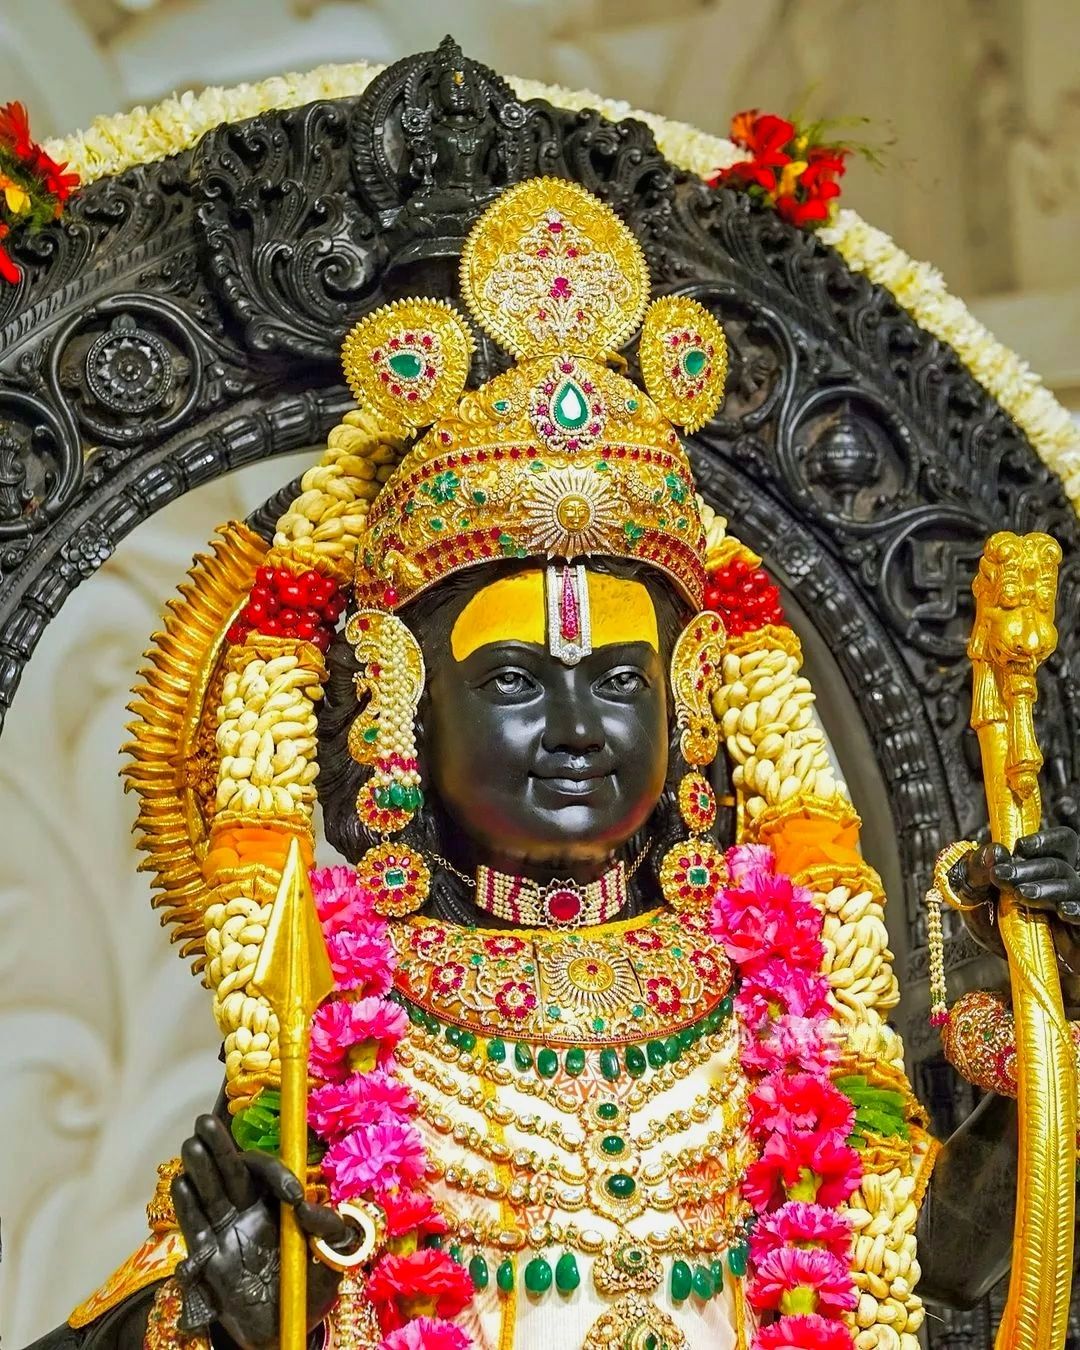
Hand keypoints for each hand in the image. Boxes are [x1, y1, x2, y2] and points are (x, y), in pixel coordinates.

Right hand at [171, 1114, 351, 1349]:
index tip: (295, 1197)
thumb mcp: (332, 1256)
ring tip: (192, 1145)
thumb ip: (329, 1229)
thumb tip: (308, 1206)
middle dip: (220, 1146)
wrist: (285, 1327)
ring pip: (210, 1192)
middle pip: (231, 1171)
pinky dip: (188, 1207)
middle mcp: (249, 1209)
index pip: (270, 1173)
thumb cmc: (310, 1285)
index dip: (278, 1175)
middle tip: (206, 1121)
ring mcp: (227, 1231)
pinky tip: (181, 1183)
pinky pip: (196, 1229)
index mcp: (277, 1202)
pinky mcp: (211, 1259)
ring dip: (200, 1169)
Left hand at [951, 827, 1079, 975]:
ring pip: (1073, 886)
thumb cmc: (995, 929)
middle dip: (1029, 867)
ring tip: (1021, 894)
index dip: (1044, 840)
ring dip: (1046, 888)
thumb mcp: (976, 899)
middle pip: (1059, 864)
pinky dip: (1077, 910)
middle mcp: (1064, 884)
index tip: (1019, 847)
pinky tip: (1063, 911)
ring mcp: (1075, 906)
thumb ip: (976, 871)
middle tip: (1002, 875)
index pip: (1060, 843)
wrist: (1011, 971)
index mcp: (1043, 869)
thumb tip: (994, 850)